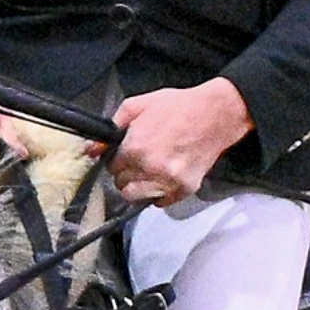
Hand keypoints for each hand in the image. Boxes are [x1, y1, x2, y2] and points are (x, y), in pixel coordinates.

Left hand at [110, 79, 253, 205]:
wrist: (216, 114)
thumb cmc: (179, 107)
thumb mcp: (138, 106)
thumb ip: (113, 126)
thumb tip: (93, 147)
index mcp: (135, 148)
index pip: (111, 168)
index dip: (116, 160)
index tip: (124, 155)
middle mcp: (150, 168)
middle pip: (122, 185)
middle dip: (126, 174)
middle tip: (138, 161)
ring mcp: (168, 181)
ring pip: (137, 197)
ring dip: (139, 186)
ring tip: (149, 171)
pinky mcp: (185, 189)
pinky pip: (161, 203)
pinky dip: (159, 194)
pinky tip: (164, 177)